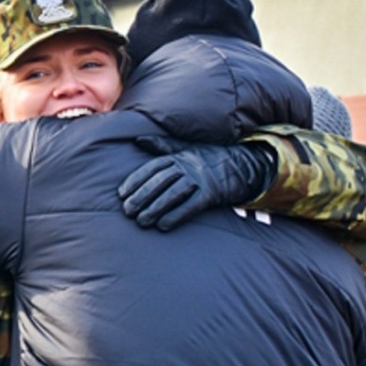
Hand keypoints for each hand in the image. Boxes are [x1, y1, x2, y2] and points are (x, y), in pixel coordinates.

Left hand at [118, 136, 274, 231]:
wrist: (243, 164)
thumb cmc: (209, 158)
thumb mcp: (186, 148)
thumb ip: (162, 146)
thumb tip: (138, 139)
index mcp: (179, 155)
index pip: (152, 167)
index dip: (135, 180)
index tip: (122, 193)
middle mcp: (188, 165)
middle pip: (160, 181)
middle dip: (141, 196)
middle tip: (128, 211)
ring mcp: (200, 179)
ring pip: (173, 194)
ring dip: (155, 208)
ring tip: (141, 221)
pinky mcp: (211, 194)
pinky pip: (191, 206)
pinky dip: (176, 216)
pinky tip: (163, 225)